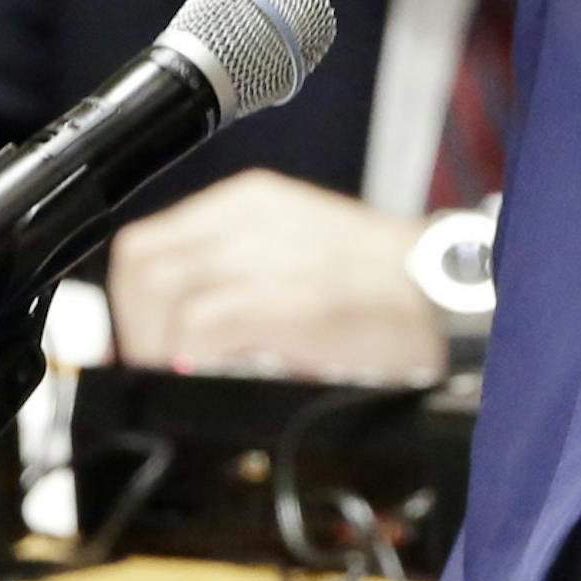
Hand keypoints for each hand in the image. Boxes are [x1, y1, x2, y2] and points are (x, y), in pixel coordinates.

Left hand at [108, 171, 447, 384]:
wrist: (448, 294)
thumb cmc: (387, 285)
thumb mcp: (300, 252)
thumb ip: (241, 271)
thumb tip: (186, 329)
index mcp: (249, 202)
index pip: (150, 242)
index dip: (132, 301)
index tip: (144, 341)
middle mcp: (248, 217)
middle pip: (139, 263)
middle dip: (134, 324)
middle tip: (156, 364)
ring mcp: (265, 254)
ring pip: (159, 293)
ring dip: (156, 345)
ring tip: (182, 376)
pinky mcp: (285, 299)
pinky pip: (199, 327)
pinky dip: (189, 359)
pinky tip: (208, 378)